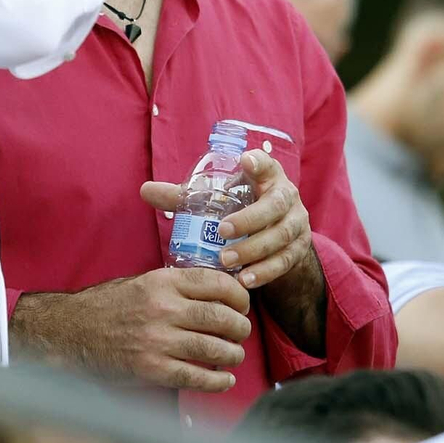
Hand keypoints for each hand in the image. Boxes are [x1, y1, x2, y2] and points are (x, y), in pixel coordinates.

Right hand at [10, 268, 251, 392]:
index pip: (216, 284)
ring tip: (234, 355)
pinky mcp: (151, 369)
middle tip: (241, 332)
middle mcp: (163, 308)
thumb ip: (175, 285)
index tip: (243, 304)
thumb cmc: (106, 306)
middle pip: (221, 318)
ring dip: (232, 354)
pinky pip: (195, 377)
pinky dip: (216, 381)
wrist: (70, 332)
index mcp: (162, 282)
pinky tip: (223, 379)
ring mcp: (157, 340)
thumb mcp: (141, 281)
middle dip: (240, 327)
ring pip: (213, 348)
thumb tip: (215, 292)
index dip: (238, 296)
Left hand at [143, 149, 314, 290]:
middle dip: (250, 219)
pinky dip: (265, 272)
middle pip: (275, 204)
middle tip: (222, 231)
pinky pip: (285, 262)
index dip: (259, 162)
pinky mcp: (299, 250)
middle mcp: (286, 197)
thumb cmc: (240, 210)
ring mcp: (297, 224)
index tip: (245, 161)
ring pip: (280, 236)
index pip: (266, 163)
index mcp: (266, 177)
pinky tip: (245, 281)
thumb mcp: (217, 201)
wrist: (277, 239)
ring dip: (254, 249)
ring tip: (226, 261)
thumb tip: (145, 190)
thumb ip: (185, 197)